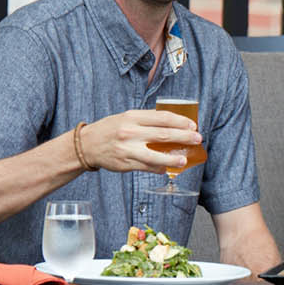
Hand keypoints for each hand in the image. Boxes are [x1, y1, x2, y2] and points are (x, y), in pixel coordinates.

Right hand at [79, 109, 201, 174]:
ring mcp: (127, 149)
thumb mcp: (126, 117)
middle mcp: (130, 132)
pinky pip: (146, 167)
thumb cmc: (110, 129)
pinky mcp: (125, 163)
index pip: (162, 117)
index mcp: (132, 117)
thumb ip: (147, 120)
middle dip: (183, 137)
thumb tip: (173, 125)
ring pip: (154, 155)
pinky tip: (167, 167)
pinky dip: (158, 167)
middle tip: (197, 139)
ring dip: (172, 158)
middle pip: (162, 135)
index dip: (180, 121)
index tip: (192, 125)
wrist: (86, 145)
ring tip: (184, 160)